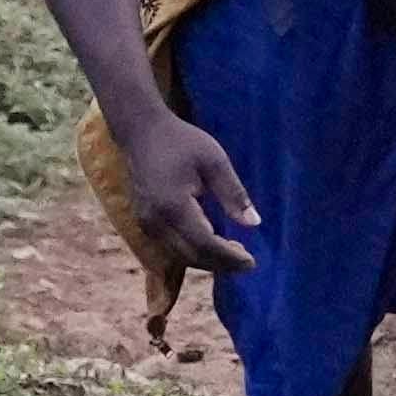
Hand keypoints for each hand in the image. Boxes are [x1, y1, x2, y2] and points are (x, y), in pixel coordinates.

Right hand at [112, 104, 261, 276]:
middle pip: (190, 255)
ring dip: (207, 260)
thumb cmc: (182, 142)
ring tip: (234, 254)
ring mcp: (145, 222)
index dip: (229, 257)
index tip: (252, 262)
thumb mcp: (215, 161)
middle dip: (220, 264)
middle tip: (247, 262)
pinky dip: (192, 252)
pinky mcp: (143, 221)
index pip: (204, 244)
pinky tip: (211, 245)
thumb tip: (254, 223)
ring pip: (178, 255)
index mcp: (173, 206)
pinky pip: (169, 247)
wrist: (142, 132)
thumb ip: (234, 194)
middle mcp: (155, 221)